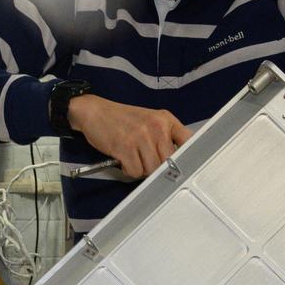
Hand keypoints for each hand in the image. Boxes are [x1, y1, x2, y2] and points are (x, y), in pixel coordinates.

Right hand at [68, 94, 191, 177]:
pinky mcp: (125, 147)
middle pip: (168, 162)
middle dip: (157, 166)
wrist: (95, 112)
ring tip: (133, 157)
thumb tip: (179, 161)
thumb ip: (166, 137)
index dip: (187, 157)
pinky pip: (135, 172)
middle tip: (145, 159)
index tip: (182, 165)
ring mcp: (141, 136)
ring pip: (152, 169)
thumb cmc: (124, 120)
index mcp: (165, 120)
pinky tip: (124, 159)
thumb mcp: (150, 121)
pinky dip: (129, 170)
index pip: (188, 141)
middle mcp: (156, 126)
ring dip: (141, 169)